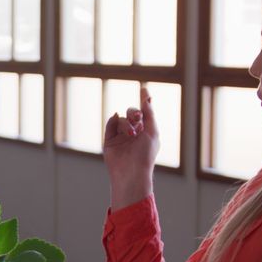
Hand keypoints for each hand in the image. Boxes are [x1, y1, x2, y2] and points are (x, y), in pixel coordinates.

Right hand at [103, 88, 157, 208]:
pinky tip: (117, 120)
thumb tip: (147, 97)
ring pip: (121, 119)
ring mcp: (120, 136)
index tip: (144, 89)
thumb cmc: (146, 154)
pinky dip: (113, 121)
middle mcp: (133, 132)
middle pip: (131, 113)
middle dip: (134, 112)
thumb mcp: (152, 131)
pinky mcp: (109, 141)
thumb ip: (149, 114)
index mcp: (146, 131)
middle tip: (138, 118)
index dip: (144, 101)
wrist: (131, 172)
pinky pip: (110, 125)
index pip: (144, 112)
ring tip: (132, 133)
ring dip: (127, 123)